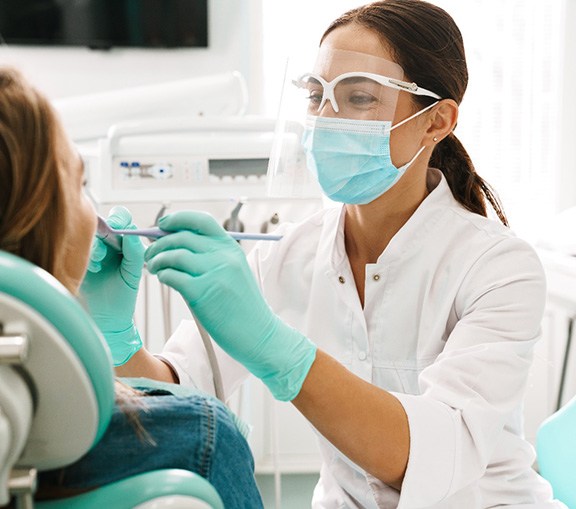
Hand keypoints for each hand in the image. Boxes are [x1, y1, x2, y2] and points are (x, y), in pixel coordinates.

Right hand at [81, 206, 143, 365]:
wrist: (108, 317)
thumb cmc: (123, 295)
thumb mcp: (133, 273)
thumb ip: (134, 252)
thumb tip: (131, 232)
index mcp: (124, 241)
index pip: (121, 217)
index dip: (119, 218)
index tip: (119, 228)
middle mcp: (107, 242)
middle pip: (103, 222)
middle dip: (106, 229)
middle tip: (109, 237)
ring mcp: (92, 250)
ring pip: (90, 236)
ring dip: (97, 246)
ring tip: (101, 261)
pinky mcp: (78, 260)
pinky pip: (79, 249)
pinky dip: (88, 256)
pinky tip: (94, 268)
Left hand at [144, 211, 316, 400]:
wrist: (258, 333)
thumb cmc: (242, 306)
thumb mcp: (233, 272)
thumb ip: (211, 256)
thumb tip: (175, 244)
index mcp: (230, 247)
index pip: (201, 220)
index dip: (178, 219)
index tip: (163, 224)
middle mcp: (223, 256)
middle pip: (182, 236)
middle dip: (159, 243)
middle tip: (151, 253)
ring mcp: (213, 273)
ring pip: (173, 255)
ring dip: (157, 260)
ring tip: (155, 268)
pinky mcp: (202, 292)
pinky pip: (172, 276)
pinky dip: (163, 275)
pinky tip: (164, 279)